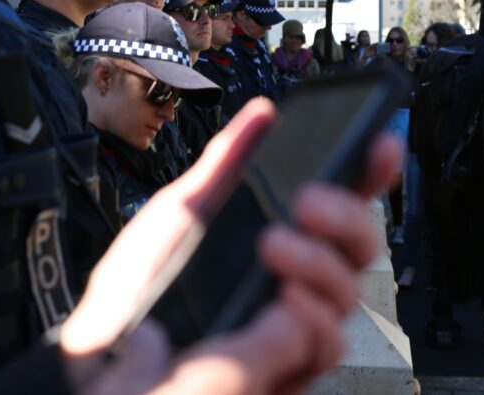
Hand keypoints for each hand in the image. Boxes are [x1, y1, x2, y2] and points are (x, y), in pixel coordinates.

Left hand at [61, 98, 403, 394]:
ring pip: (349, 291)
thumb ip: (224, 166)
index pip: (339, 204)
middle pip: (359, 246)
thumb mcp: (178, 216)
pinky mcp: (288, 368)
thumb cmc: (137, 291)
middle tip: (309, 201)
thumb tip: (261, 115)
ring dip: (320, 263)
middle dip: (347, 215)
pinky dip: (311, 317)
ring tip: (275, 245)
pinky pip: (328, 342)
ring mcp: (294, 326)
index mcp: (276, 236)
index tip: (377, 143)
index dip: (367, 173)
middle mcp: (294, 280)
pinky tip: (285, 300)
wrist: (106, 359)